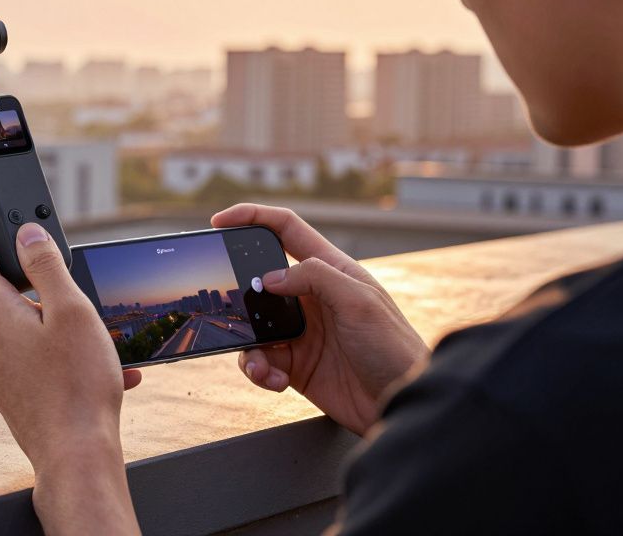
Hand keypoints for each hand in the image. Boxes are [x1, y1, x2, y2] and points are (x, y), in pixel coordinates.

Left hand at [0, 205, 140, 535]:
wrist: (76, 456)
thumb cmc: (78, 386)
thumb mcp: (71, 310)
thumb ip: (45, 265)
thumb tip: (26, 235)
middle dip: (34, 281)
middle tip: (70, 282)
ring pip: (19, 324)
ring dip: (56, 322)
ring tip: (99, 340)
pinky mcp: (3, 387)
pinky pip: (29, 354)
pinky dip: (59, 352)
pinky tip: (97, 366)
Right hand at [212, 204, 427, 435]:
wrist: (402, 403)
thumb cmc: (394, 348)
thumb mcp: (359, 302)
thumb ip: (315, 277)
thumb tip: (269, 277)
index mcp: (330, 270)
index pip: (286, 230)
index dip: (252, 218)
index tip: (220, 221)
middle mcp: (311, 297)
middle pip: (260, 280)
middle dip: (237, 292)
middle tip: (226, 305)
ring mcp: (301, 331)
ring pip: (253, 326)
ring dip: (248, 345)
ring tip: (261, 365)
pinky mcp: (295, 364)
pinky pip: (261, 360)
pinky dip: (259, 370)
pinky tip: (275, 381)